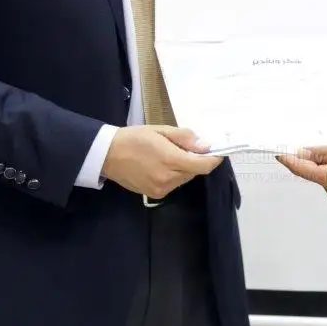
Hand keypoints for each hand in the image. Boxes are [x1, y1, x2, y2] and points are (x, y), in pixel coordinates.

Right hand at [101, 125, 223, 198]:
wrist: (108, 155)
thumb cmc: (135, 138)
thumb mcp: (161, 130)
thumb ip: (185, 138)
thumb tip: (206, 146)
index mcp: (171, 160)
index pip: (203, 165)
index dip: (214, 159)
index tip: (218, 152)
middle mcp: (168, 178)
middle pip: (194, 172)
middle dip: (195, 160)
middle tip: (183, 147)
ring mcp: (161, 189)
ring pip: (184, 178)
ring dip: (183, 168)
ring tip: (168, 155)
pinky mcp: (154, 194)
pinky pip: (173, 184)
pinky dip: (173, 175)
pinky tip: (160, 165)